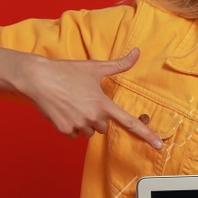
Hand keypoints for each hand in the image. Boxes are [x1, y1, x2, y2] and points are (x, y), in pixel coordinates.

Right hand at [22, 46, 163, 148]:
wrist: (38, 78)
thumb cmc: (67, 71)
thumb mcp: (95, 67)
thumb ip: (119, 64)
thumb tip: (137, 52)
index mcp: (103, 103)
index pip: (130, 122)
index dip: (147, 134)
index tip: (159, 145)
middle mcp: (93, 117)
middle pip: (104, 127)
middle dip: (97, 117)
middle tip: (84, 101)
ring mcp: (78, 125)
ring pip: (89, 132)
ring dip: (84, 122)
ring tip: (72, 104)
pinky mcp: (64, 130)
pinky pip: (74, 135)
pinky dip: (70, 126)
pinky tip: (63, 111)